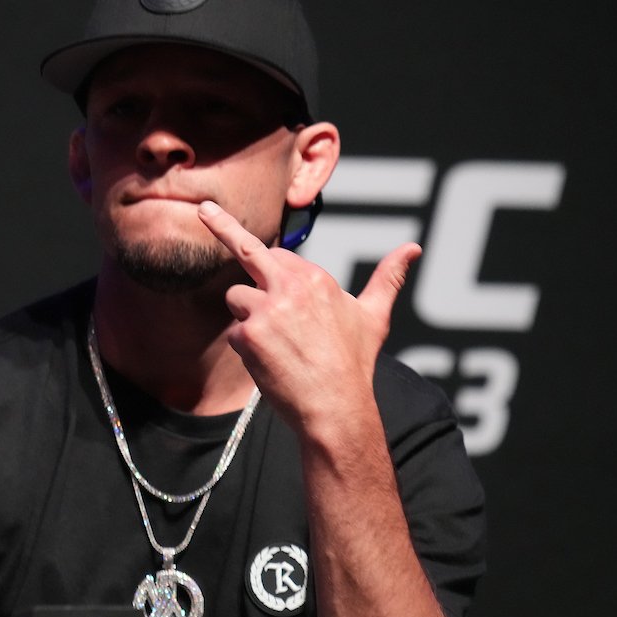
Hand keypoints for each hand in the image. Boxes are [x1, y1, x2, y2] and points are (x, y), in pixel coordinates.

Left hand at [198, 201, 418, 430]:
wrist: (337, 408)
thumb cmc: (355, 363)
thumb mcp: (374, 315)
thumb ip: (388, 277)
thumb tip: (412, 249)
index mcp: (316, 277)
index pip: (278, 255)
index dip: (269, 264)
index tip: (240, 230)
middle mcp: (289, 286)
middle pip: (247, 252)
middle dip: (222, 226)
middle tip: (204, 208)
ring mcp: (266, 310)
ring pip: (236, 298)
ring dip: (248, 317)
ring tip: (277, 344)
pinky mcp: (249, 334)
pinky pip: (235, 332)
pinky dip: (247, 348)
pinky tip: (270, 362)